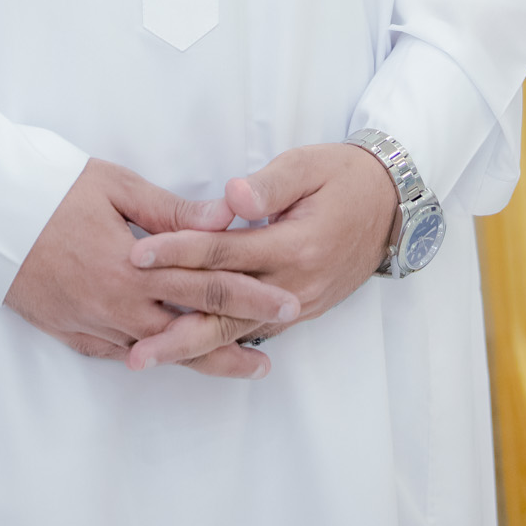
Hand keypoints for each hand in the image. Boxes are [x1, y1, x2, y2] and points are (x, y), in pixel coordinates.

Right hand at [3, 159, 300, 379]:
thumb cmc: (51, 184)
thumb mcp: (117, 186)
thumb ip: (173, 212)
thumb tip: (226, 221)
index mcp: (134, 266)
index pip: (206, 286)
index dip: (251, 296)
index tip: (288, 303)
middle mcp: (115, 304)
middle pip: (188, 329)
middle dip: (237, 337)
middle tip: (277, 350)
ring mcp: (90, 323)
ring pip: (156, 351)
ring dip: (200, 358)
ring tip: (240, 366)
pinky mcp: (67, 331)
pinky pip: (117, 352)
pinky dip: (149, 356)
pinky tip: (172, 358)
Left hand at [125, 143, 396, 369]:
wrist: (393, 205)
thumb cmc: (344, 176)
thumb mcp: (309, 166)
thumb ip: (270, 185)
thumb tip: (232, 197)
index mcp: (295, 245)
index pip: (223, 253)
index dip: (178, 252)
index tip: (137, 255)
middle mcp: (295, 285)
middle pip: (225, 311)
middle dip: (174, 329)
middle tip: (132, 346)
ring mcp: (299, 304)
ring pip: (236, 331)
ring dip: (190, 348)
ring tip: (146, 359)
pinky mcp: (300, 310)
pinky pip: (253, 331)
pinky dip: (219, 344)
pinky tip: (187, 352)